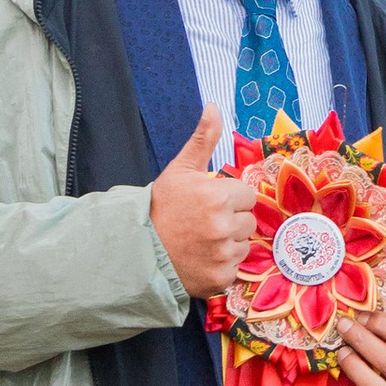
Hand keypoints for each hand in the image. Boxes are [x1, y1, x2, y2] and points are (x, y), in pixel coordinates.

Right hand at [148, 106, 256, 300]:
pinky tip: (201, 259)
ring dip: (228, 243)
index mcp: (218, 196)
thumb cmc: (161, 207)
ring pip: (244, 245)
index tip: (209, 203)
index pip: (247, 196)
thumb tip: (214, 106)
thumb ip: (203, 139)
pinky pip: (235, 268)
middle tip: (204, 223)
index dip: (229, 198)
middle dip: (231, 220)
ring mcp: (222, 255)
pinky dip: (222, 265)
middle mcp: (223, 226)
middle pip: (248, 221)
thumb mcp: (180, 169)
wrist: (137, 249)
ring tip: (202, 241)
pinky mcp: (220, 278)